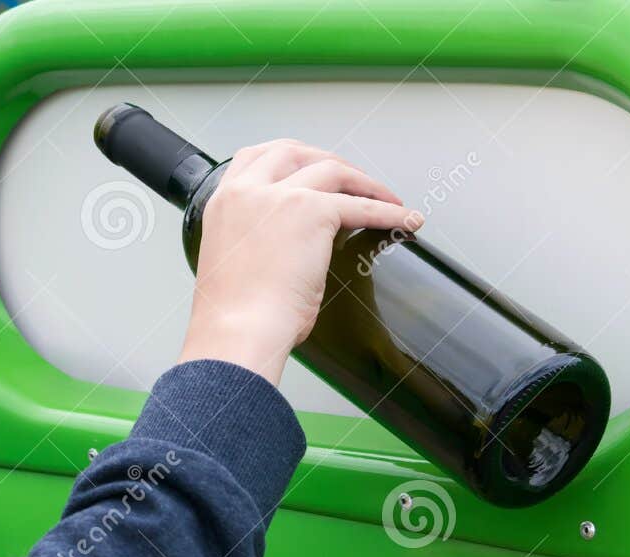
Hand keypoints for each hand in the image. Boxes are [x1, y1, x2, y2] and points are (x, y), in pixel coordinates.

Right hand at [178, 139, 423, 385]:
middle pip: (295, 152)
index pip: (254, 157)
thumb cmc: (233, 313)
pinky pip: (362, 206)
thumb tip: (284, 242)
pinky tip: (405, 220)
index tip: (305, 162)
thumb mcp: (232, 260)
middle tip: (351, 178)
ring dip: (364, 182)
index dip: (285, 156)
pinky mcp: (314, 212)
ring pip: (333, 170)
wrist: (239, 330)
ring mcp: (282, 197)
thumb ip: (252, 238)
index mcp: (223, 202)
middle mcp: (249, 191)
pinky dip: (390, 214)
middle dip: (328, 160)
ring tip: (385, 198)